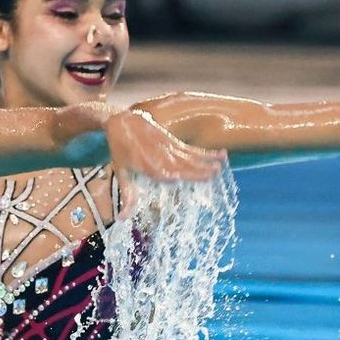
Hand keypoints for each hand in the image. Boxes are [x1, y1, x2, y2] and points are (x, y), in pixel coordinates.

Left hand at [104, 109, 226, 211]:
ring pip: (189, 156)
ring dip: (205, 160)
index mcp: (148, 165)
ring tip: (220, 165)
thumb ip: (127, 195)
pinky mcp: (172, 140)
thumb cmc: (119, 149)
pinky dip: (205, 152)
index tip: (190, 181)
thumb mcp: (120, 172)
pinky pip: (190, 148)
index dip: (178, 176)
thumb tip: (122, 219)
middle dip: (198, 170)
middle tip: (215, 173)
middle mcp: (160, 156)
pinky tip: (220, 153)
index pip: (166, 174)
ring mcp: (168, 147)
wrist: (121, 121)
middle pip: (182, 165)